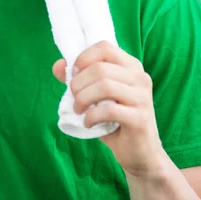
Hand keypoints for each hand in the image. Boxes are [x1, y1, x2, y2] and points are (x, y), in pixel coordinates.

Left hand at [53, 41, 165, 178]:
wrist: (139, 152)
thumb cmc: (115, 120)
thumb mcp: (95, 96)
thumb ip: (78, 78)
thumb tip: (57, 66)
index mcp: (131, 65)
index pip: (104, 47)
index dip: (83, 58)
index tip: (73, 74)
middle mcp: (140, 77)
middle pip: (100, 68)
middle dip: (78, 83)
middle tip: (73, 97)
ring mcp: (143, 97)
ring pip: (105, 86)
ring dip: (83, 98)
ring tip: (78, 110)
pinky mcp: (141, 118)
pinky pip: (109, 110)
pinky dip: (91, 116)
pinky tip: (88, 123)